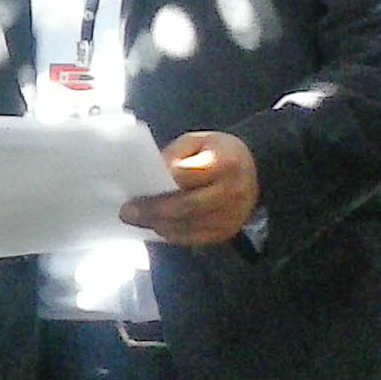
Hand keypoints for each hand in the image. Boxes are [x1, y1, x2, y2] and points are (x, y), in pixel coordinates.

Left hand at [119, 130, 259, 245]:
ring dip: (158, 224)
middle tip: (127, 211)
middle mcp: (233, 193)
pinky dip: (172, 234)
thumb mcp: (197, 141)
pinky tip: (156, 226)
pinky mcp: (227, 232)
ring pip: (189, 226)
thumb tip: (151, 173)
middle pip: (187, 206)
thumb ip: (175, 155)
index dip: (164, 182)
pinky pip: (194, 238)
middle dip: (154, 210)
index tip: (138, 186)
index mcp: (226, 163)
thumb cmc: (217, 152)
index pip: (191, 176)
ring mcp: (232, 216)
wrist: (253, 169)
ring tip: (135, 220)